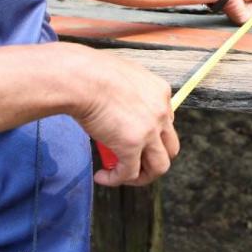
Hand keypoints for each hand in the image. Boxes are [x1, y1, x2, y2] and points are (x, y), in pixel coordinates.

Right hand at [75, 51, 179, 187]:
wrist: (82, 78)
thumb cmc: (92, 72)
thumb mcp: (122, 76)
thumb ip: (128, 92)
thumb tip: (115, 106)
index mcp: (161, 92)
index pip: (166, 122)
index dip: (152, 136)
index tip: (135, 141)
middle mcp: (161, 112)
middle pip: (170, 147)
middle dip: (153, 159)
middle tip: (133, 162)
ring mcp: (149, 130)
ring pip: (159, 166)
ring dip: (142, 176)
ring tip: (121, 175)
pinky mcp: (132, 146)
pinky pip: (129, 173)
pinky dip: (115, 179)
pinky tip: (101, 176)